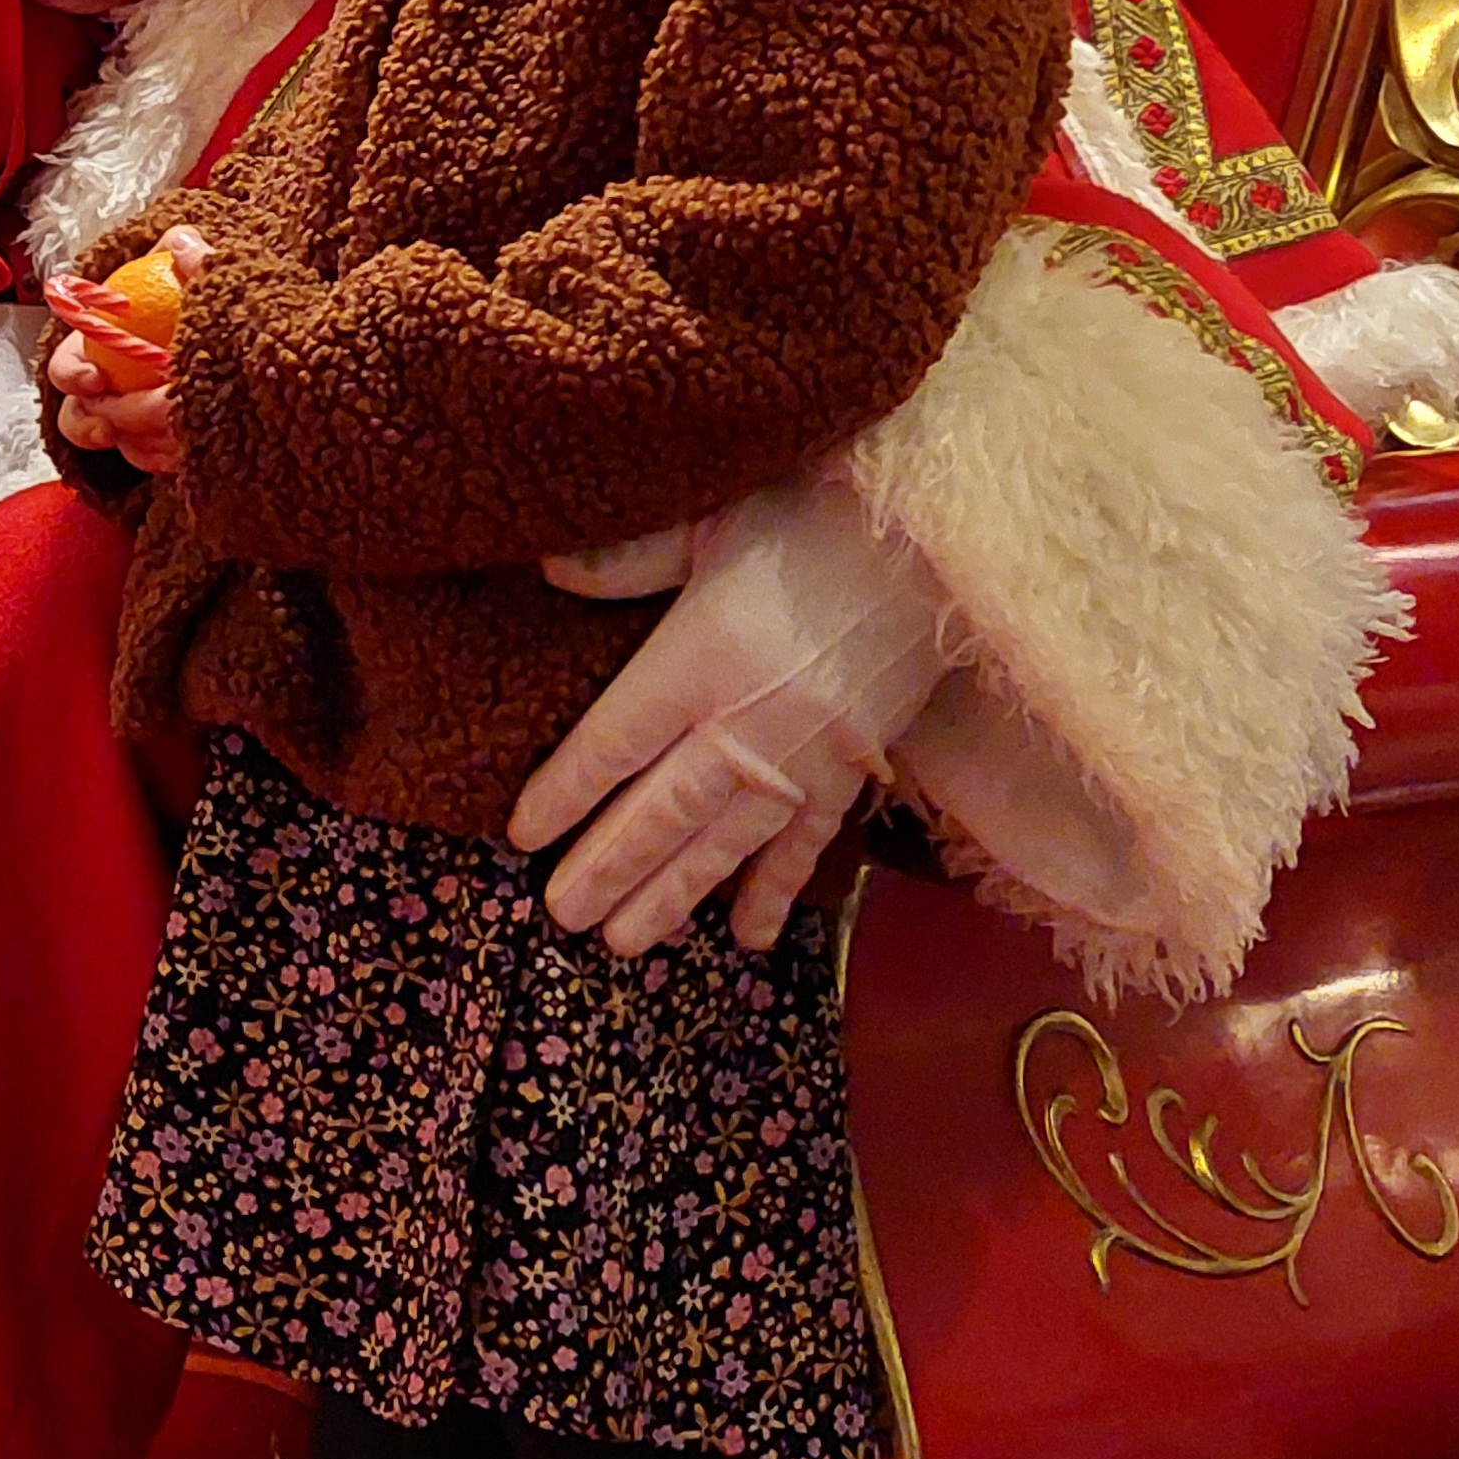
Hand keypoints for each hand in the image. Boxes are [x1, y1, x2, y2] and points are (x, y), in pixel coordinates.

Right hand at [49, 226, 204, 469]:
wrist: (246, 348)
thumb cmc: (209, 306)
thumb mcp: (204, 277)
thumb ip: (190, 257)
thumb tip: (180, 241)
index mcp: (101, 346)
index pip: (66, 365)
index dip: (72, 374)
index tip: (94, 380)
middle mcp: (106, 388)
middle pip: (78, 417)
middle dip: (101, 420)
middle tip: (139, 414)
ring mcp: (128, 423)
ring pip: (115, 445)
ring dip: (138, 442)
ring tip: (172, 436)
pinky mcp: (155, 449)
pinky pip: (148, 463)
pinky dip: (164, 458)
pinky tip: (188, 449)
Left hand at [505, 473, 955, 954]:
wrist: (935, 540)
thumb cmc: (813, 516)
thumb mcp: (709, 518)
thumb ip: (629, 557)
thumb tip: (549, 571)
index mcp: (700, 657)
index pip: (615, 741)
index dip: (566, 792)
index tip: (522, 835)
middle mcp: (746, 720)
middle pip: (661, 811)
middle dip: (608, 869)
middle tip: (561, 917)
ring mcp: (805, 755)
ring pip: (725, 843)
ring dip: (674, 896)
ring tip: (625, 943)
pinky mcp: (853, 769)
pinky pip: (807, 845)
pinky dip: (775, 892)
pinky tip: (746, 937)